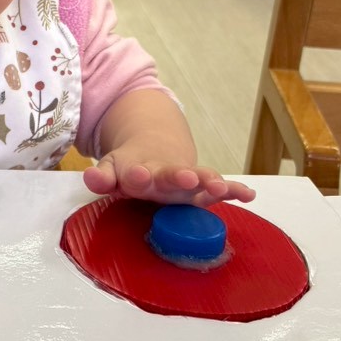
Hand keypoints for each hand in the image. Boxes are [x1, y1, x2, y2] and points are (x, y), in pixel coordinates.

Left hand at [84, 150, 254, 206]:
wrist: (155, 145)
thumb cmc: (130, 166)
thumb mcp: (112, 169)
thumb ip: (102, 176)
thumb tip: (90, 178)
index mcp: (138, 171)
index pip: (136, 174)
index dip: (136, 174)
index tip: (138, 174)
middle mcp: (164, 174)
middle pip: (172, 174)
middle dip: (178, 177)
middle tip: (186, 178)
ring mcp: (185, 180)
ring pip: (200, 179)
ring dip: (209, 182)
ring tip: (220, 187)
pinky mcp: (201, 187)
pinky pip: (220, 188)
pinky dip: (235, 190)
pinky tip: (249, 195)